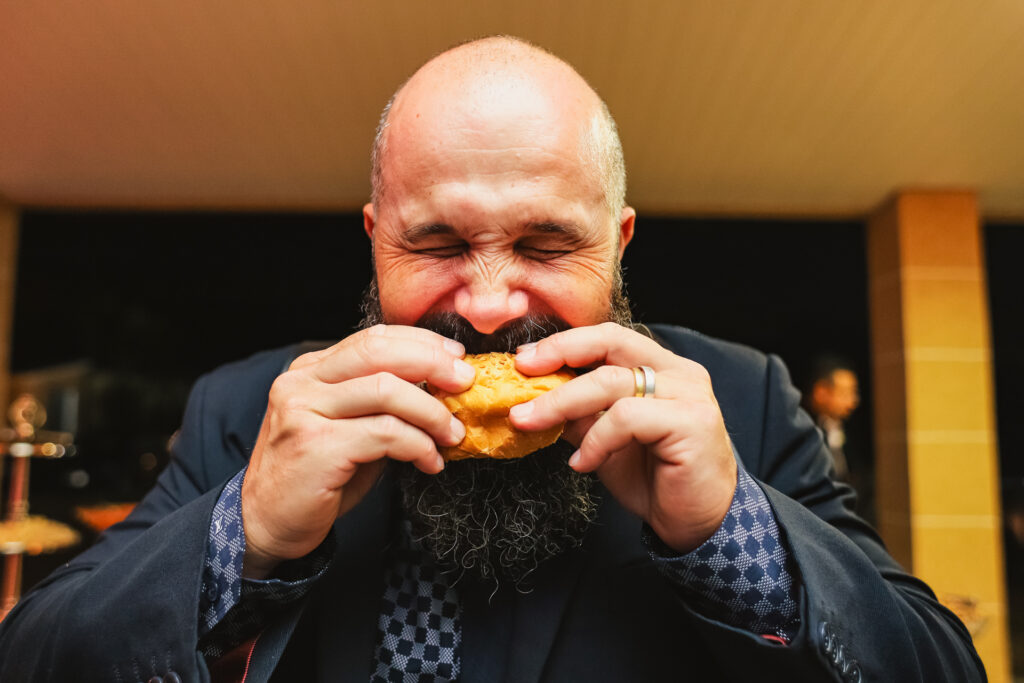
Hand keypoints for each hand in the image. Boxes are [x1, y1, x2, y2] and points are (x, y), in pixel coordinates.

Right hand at [240, 325, 473, 577]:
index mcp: (309, 370)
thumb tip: (441, 388)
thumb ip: (381, 403)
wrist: (266, 524)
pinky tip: (431, 462)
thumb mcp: (349, 427)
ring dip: (431, 412)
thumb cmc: (316, 477)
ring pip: (386, 391)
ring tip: (453, 434)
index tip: (455, 357)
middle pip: (379, 353)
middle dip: (432, 363)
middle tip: (465, 383)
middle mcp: (301, 383)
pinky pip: (385, 434)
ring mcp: (304, 412)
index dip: (420, 343)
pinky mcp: (315, 447)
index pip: (372, 339)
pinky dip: (419, 445)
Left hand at [509, 322, 736, 552]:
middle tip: (521, 375)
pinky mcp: (691, 422)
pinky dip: (594, 440)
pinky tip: (582, 462)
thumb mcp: (604, 441)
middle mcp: (679, 373)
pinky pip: (626, 418)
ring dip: (561, 403)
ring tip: (531, 423)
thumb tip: (532, 398)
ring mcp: (689, 395)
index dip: (564, 343)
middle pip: (610, 343)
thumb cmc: (656, 480)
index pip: (608, 338)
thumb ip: (579, 414)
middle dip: (559, 354)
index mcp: (661, 368)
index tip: (525, 360)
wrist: (698, 524)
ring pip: (611, 382)